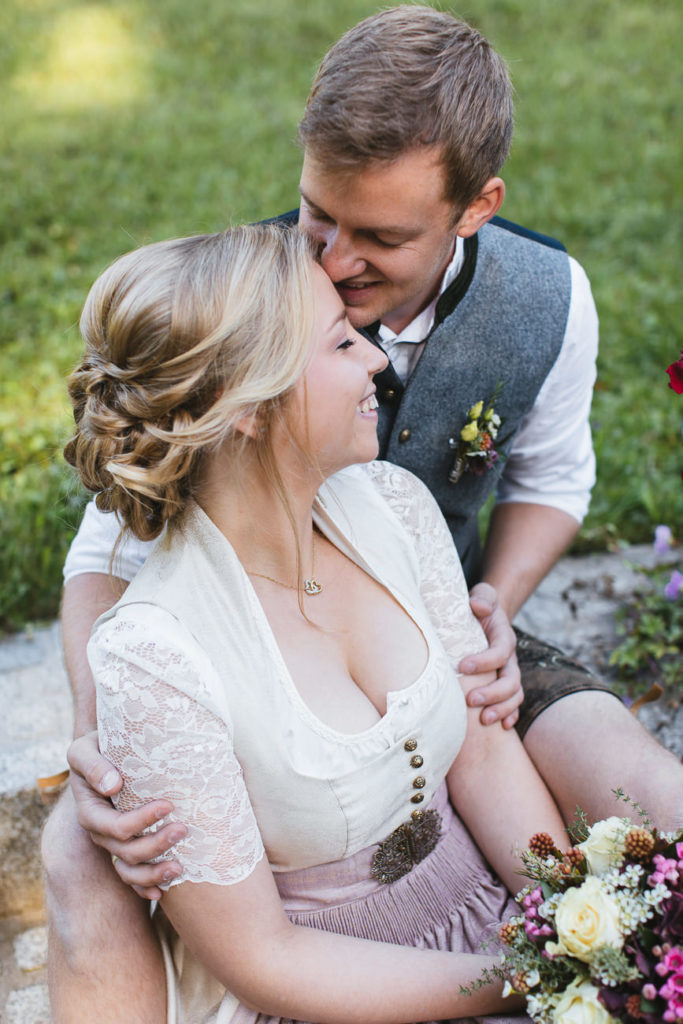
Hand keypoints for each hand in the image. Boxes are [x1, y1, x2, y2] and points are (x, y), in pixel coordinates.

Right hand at [67, 731, 186, 899]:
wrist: (107, 751)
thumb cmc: (98, 746)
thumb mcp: (85, 748)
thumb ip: (93, 765)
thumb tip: (112, 785)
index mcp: (90, 811)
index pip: (115, 827)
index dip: (140, 822)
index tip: (167, 805)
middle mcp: (101, 832)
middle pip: (126, 851)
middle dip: (156, 845)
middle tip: (184, 829)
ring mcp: (113, 842)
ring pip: (130, 869)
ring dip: (154, 872)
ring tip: (180, 867)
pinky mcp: (126, 846)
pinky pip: (132, 876)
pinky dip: (146, 887)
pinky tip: (163, 892)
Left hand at [458, 582, 522, 728]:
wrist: (486, 614)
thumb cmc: (479, 605)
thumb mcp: (482, 595)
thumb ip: (483, 597)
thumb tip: (478, 606)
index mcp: (504, 637)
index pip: (500, 652)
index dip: (485, 661)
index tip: (462, 666)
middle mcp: (510, 658)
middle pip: (511, 680)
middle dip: (493, 693)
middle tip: (470, 700)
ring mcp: (509, 673)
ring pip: (514, 695)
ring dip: (501, 709)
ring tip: (483, 720)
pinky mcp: (503, 683)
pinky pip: (513, 703)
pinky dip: (510, 715)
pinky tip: (500, 727)